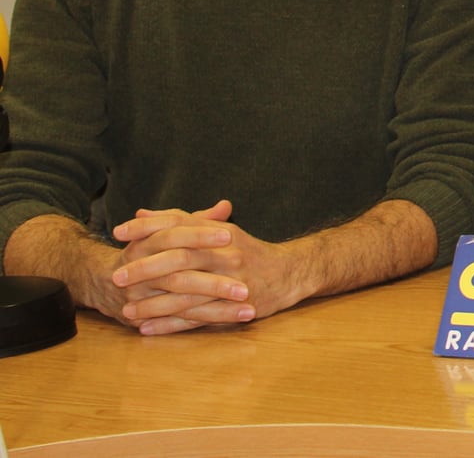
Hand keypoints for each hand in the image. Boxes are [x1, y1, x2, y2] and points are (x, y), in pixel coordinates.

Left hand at [109, 199, 308, 334]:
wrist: (289, 273)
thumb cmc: (248, 252)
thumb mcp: (218, 231)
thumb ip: (181, 222)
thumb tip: (142, 213)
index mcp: (219, 232)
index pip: (179, 223)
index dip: (148, 227)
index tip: (118, 233)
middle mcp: (226, 253)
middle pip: (180, 257)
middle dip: (146, 267)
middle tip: (117, 276)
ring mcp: (231, 280)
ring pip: (186, 292)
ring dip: (154, 303)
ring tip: (126, 311)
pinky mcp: (235, 306)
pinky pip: (197, 317)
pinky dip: (170, 324)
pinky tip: (148, 328)